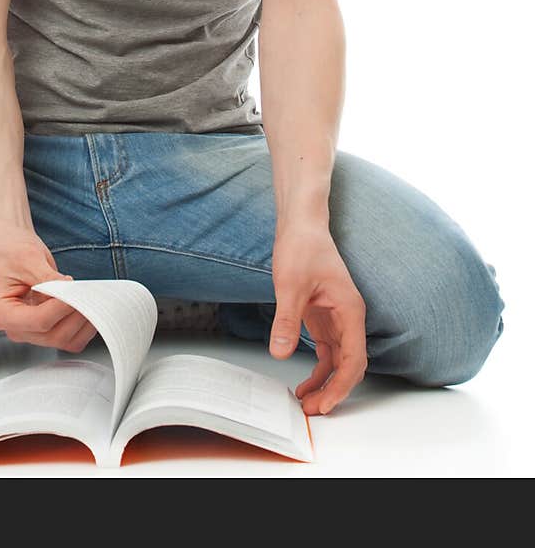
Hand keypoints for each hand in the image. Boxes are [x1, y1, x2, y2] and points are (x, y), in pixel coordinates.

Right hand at [0, 232, 97, 353]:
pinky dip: (82, 326)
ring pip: (64, 340)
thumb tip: (71, 292)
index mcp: (2, 313)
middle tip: (87, 293)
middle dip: (74, 315)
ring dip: (82, 322)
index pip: (39, 321)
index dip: (61, 307)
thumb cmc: (10, 251)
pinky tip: (86, 305)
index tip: (74, 290)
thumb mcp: (28, 259)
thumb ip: (49, 279)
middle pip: (53, 335)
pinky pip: (68, 337)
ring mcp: (30, 330)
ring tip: (89, 297)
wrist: (7, 247)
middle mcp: (15, 328)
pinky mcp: (44, 328)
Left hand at [268, 222, 367, 414]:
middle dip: (334, 390)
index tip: (325, 404)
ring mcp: (338, 317)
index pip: (354, 359)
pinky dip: (318, 368)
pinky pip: (327, 350)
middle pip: (350, 365)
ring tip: (306, 401)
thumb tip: (280, 353)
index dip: (341, 386)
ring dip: (326, 382)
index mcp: (350, 310)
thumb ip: (286, 321)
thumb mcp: (290, 285)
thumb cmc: (302, 246)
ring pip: (339, 361)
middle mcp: (349, 317)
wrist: (301, 224)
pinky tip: (305, 380)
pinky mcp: (324, 316)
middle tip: (313, 409)